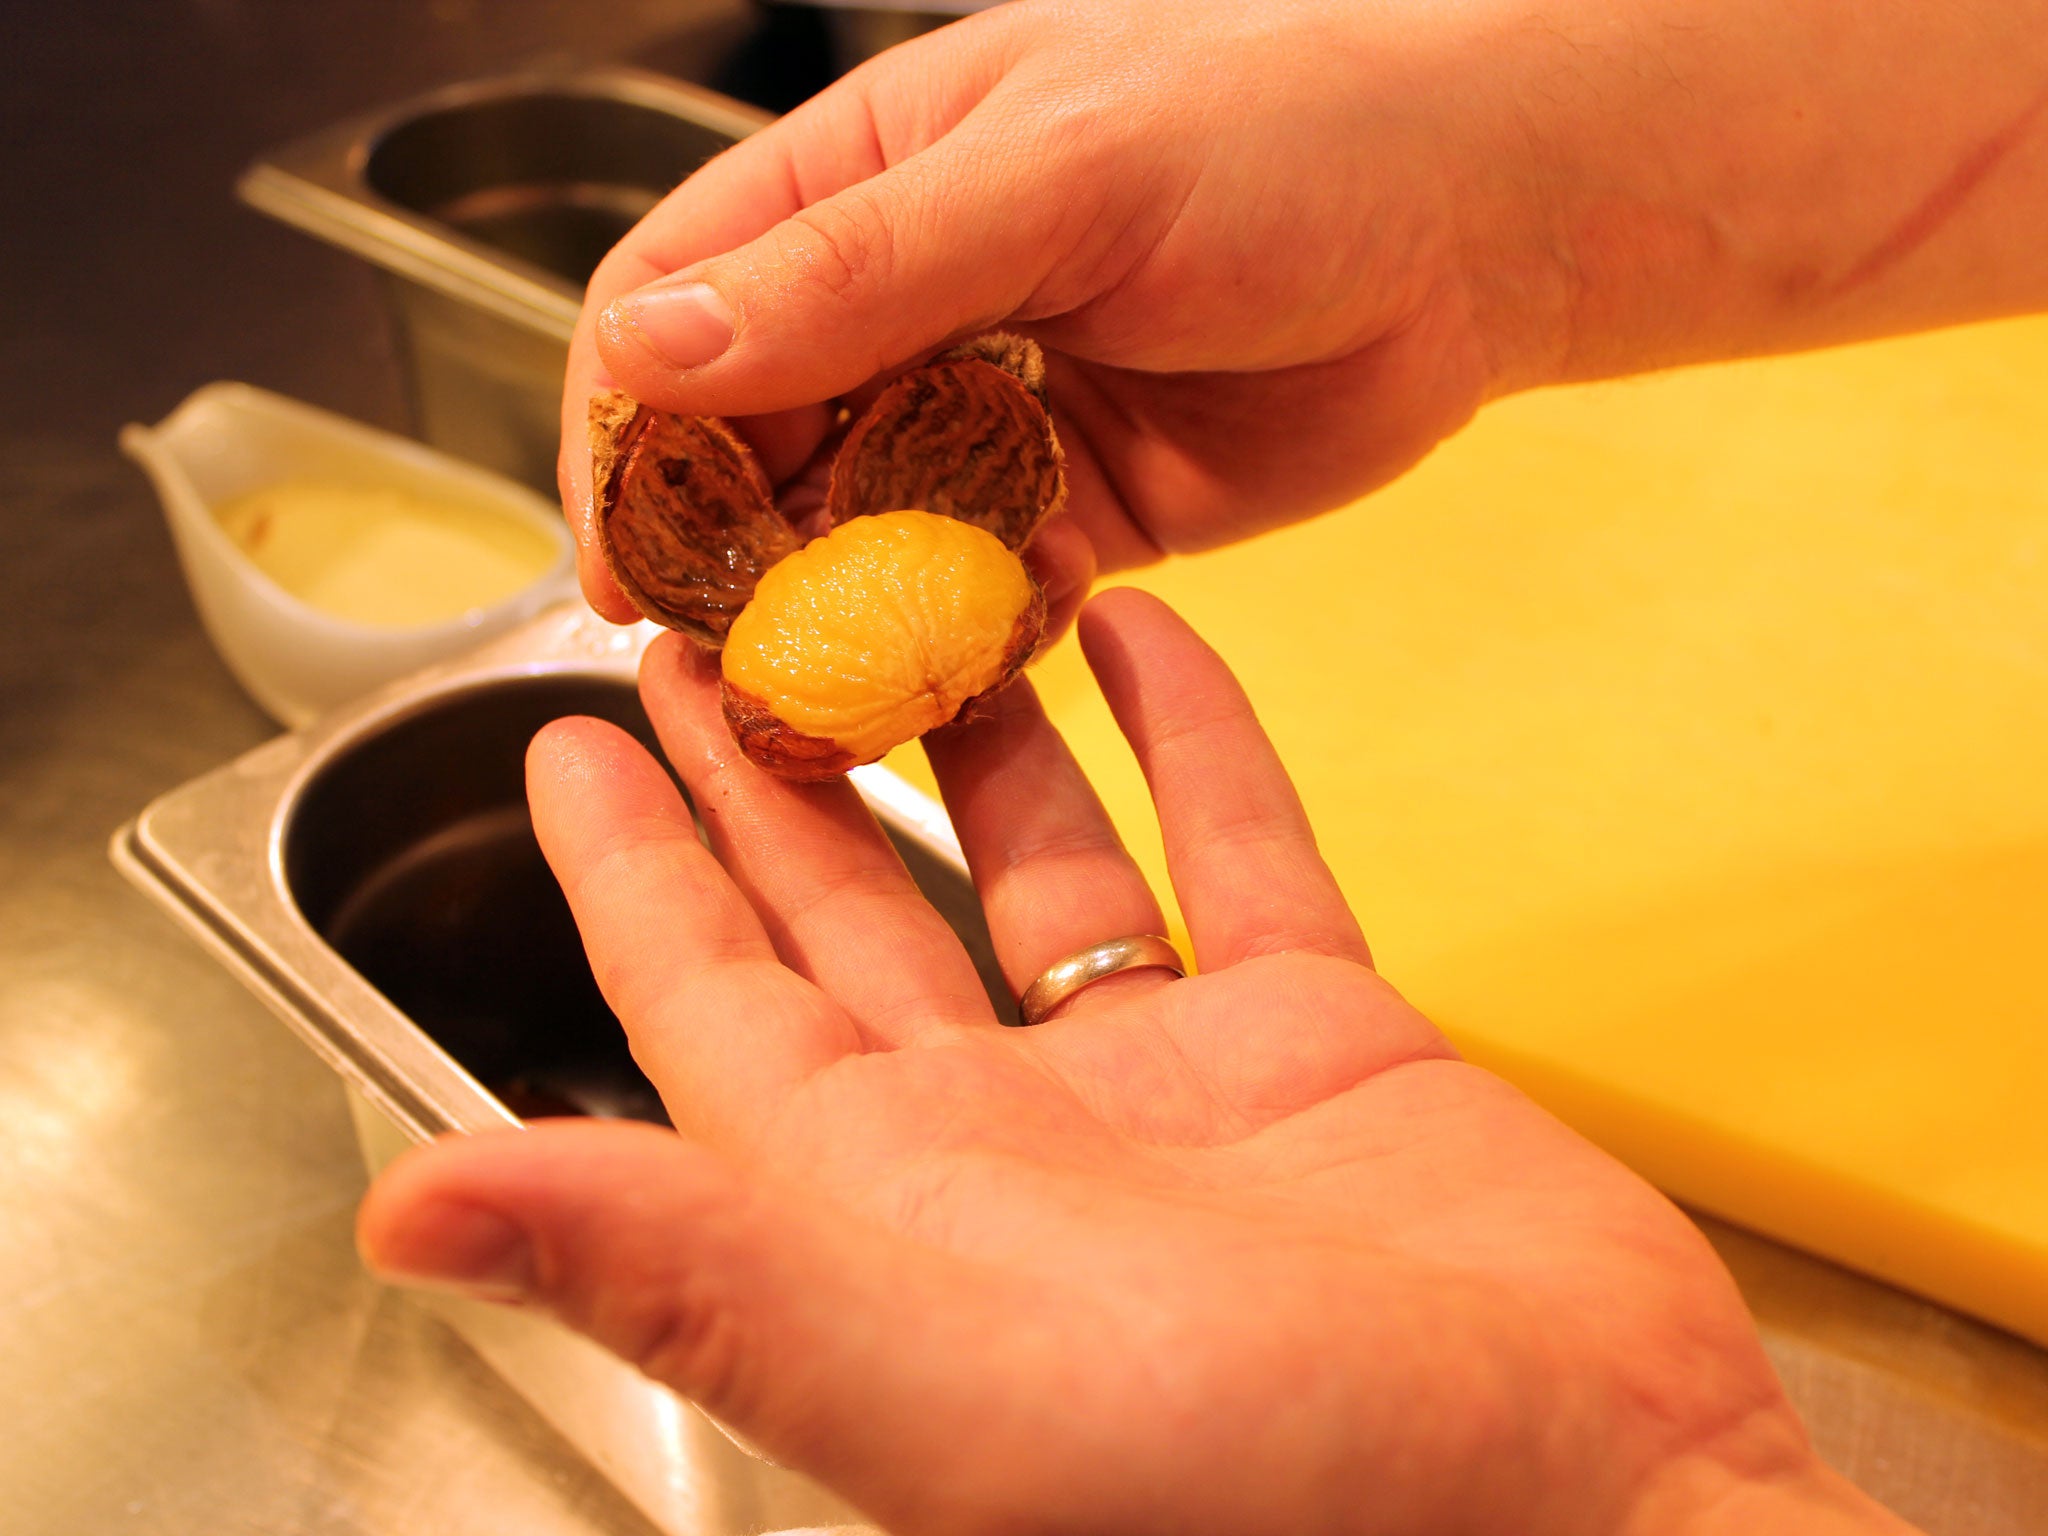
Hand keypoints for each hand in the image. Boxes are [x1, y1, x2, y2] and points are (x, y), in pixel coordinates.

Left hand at [360, 590, 1915, 1535]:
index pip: (707, 998)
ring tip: (919, 581)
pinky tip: (1148, 637)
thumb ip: (685, 1272)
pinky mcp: (1323, 1038)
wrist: (1589, 1514)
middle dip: (772, 764)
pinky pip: (1238, 853)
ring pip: (1041, 858)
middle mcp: (1009, 1134)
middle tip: (714, 620)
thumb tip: (407, 1208)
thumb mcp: (929, 1379)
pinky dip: (1192, 742)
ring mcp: (1171, 1081)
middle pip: (852, 907)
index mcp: (884, 1203)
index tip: (575, 732)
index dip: (632, 865)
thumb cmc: (1258, 1494)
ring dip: (976, 724)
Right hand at [559, 0, 1535, 620]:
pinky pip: (982, 592)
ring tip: (841, 690)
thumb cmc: (1283, 129)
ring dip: (842, 612)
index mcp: (860, 184)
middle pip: (753, 445)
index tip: (625, 561)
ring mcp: (988, 416)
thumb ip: (856, 271)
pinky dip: (967, 637)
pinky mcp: (1077, 510)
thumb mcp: (1057, 177)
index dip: (630, 433)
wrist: (1484, 219)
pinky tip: (981, 665)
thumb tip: (652, 352)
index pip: (674, 308)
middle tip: (727, 661)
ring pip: (858, 535)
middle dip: (734, 553)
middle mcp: (904, 304)